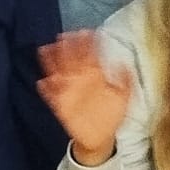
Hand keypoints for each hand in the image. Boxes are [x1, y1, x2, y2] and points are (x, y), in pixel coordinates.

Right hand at [37, 30, 135, 159]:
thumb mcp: (124, 97)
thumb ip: (126, 80)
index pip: (89, 54)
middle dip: (67, 46)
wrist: (101, 138)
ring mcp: (69, 90)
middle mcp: (80, 79)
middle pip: (71, 58)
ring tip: (45, 50)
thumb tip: (126, 63)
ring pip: (57, 71)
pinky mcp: (61, 104)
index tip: (85, 31)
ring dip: (51, 60)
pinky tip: (43, 83)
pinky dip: (46, 89)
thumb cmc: (112, 115)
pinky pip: (51, 95)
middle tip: (63, 36)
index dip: (87, 42)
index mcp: (95, 75)